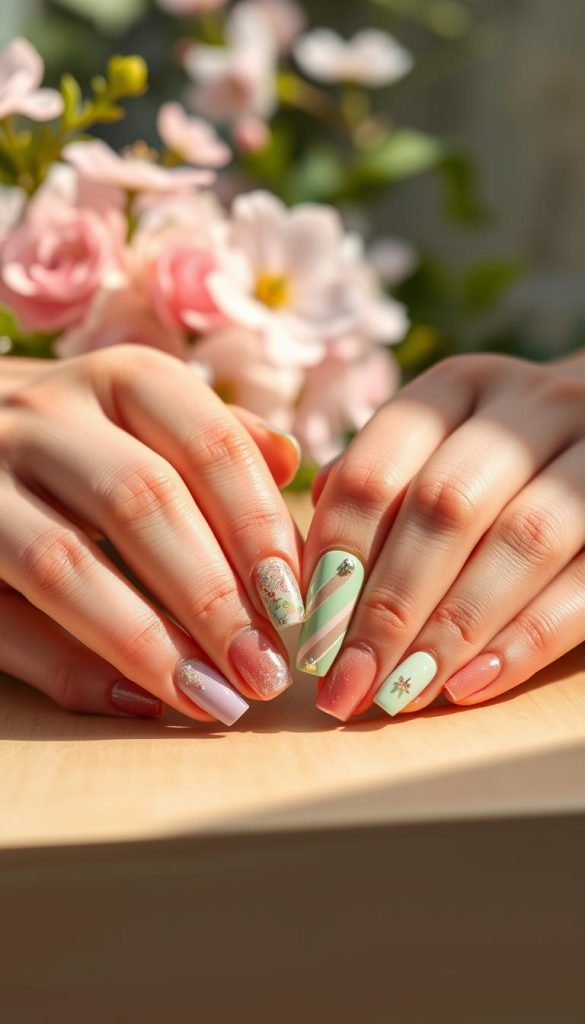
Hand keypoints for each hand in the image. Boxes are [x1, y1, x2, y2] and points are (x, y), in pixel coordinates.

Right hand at [0, 347, 302, 725]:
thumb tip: (289, 460)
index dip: (258, 528)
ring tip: (213, 699)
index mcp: (115, 379)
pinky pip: (1, 619)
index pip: (208, 444)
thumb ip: (211, 437)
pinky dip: (68, 668)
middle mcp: (42, 416)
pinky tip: (134, 701)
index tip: (296, 605)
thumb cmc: (74, 438)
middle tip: (266, 670)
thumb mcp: (140, 415)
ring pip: (63, 563)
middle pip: (141, 503)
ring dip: (148, 642)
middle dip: (212, 597)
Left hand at [300, 353, 584, 718]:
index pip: (378, 469)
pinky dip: (525, 641)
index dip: (338, 557)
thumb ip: (374, 487)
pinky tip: (468, 687)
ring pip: (522, 540)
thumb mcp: (433, 447)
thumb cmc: (495, 461)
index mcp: (457, 388)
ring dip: (451, 630)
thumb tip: (308, 564)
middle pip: (446, 506)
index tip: (309, 633)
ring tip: (399, 695)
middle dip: (388, 607)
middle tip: (347, 681)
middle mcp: (530, 406)